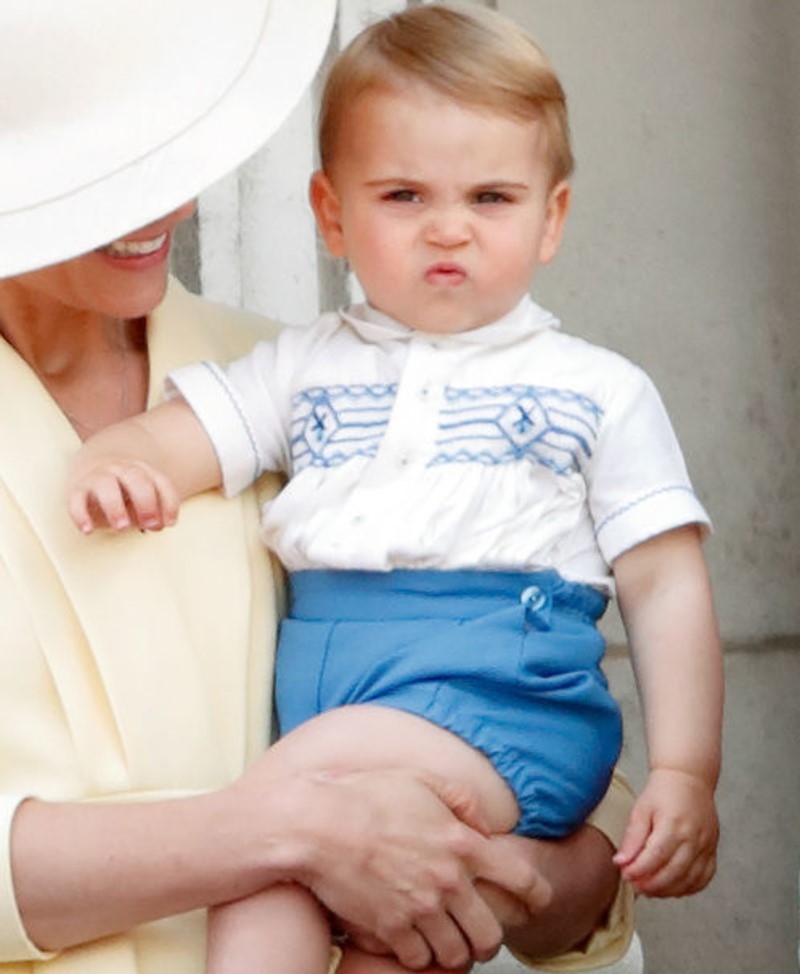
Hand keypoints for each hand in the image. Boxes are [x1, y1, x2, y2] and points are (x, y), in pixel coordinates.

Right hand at [67, 456, 178, 532]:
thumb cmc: (125, 490)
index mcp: (143, 471)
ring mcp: (98, 476)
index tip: (170, 524)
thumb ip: (153, 511)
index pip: (160, 483)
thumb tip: (158, 525)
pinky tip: (88, 530)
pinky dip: (81, 515)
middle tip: (150, 524)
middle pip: (135, 478)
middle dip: (145, 502)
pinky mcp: (77, 489)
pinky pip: (76, 500)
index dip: (169, 503)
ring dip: (115, 507)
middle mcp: (121, 470)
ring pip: (105, 484)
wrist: (92, 467)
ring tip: (121, 527)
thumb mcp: (142, 498)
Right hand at [233, 766, 543, 970]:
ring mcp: (419, 908)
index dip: (536, 895)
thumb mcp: (423, 780)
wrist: (316, 824)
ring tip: (445, 938)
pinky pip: (419, 962)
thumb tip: (483, 823)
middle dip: (489, 937)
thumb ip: (462, 800)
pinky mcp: (390, 929)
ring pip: (458, 955)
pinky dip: (419, 956)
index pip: (521, 879)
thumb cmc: (366, 796)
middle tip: (477, 930)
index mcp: (461, 841)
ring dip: (454, 950)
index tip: (536, 901)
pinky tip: (412, 939)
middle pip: (491, 934)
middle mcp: (448, 880)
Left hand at [613, 768, 717, 896]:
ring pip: (690, 880)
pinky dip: (689, 888)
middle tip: (636, 886)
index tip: (625, 875)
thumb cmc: (662, 792)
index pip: (656, 857)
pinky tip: (673, 887)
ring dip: (669, 890)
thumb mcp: (641, 809)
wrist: (689, 778)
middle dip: (652, 885)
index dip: (639, 870)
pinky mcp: (713, 849)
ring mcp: (706, 845)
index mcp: (673, 824)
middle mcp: (693, 837)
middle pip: (674, 872)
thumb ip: (632, 838)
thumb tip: (621, 862)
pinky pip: (705, 877)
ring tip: (650, 889)